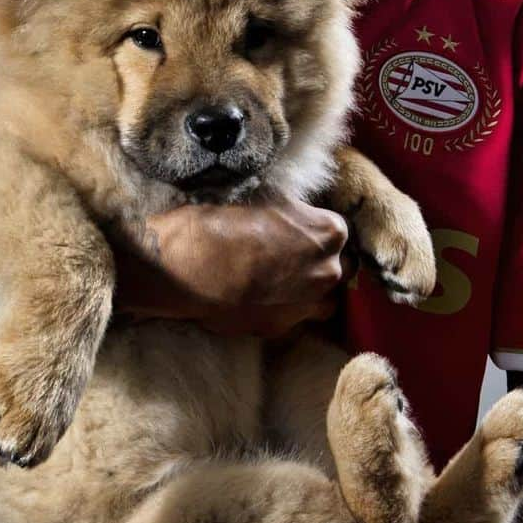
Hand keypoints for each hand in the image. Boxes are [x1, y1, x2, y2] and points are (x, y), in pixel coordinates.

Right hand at [115, 199, 352, 336]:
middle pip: (336, 267)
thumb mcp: (264, 195)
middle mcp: (327, 271)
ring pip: (324, 300)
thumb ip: (293, 208)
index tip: (295, 229)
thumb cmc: (221, 220)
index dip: (314, 229)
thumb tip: (296, 210)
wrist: (186, 263)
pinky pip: (294, 318)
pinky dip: (283, 309)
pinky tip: (260, 296)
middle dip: (317, 262)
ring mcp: (306, 303)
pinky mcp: (281, 327)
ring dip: (310, 291)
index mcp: (329, 232)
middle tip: (287, 254)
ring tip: (281, 281)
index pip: (336, 231)